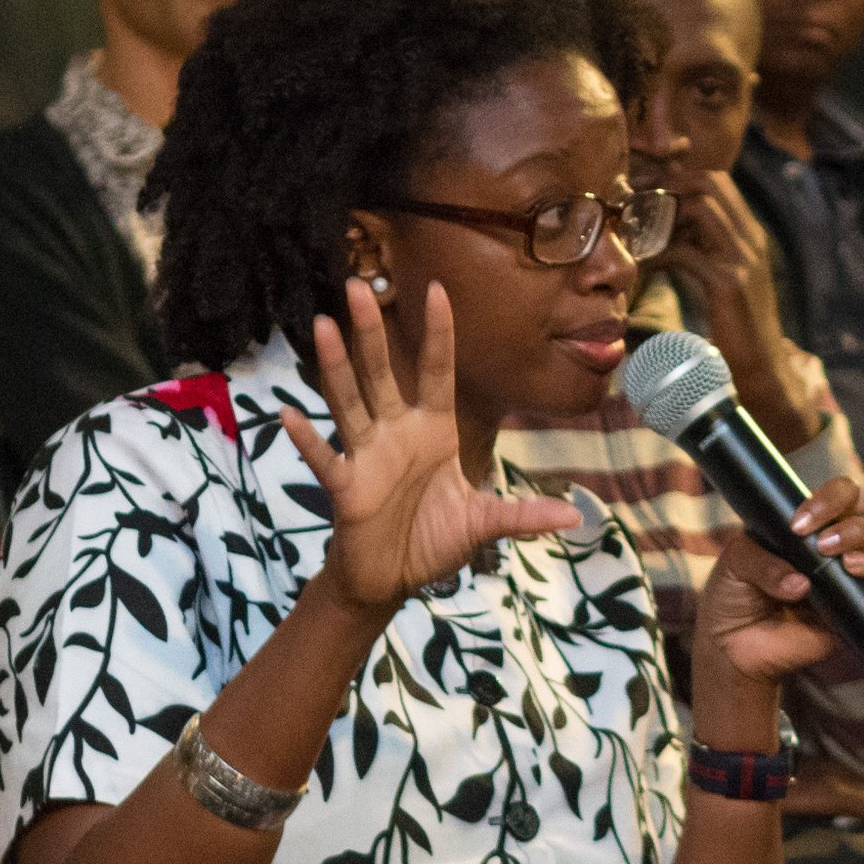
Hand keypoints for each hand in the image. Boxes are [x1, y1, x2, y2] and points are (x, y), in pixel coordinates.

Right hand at [282, 279, 581, 613]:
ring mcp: (367, 456)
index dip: (438, 333)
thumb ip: (523, 515)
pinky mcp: (345, 487)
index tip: (436, 288)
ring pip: (350, 402)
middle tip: (357, 283)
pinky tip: (288, 414)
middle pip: (382, 373)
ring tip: (322, 325)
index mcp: (433, 431)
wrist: (391, 579)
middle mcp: (397, 433)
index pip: (436, 372)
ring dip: (335, 366)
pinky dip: (308, 439)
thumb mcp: (482, 524)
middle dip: (370, 331)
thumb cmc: (431, 541)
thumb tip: (575, 515)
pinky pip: (324, 458)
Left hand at [656, 173, 818, 450]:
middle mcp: (750, 239)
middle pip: (708, 182)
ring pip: (700, 206)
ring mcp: (743, 259)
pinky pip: (686, 250)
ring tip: (634, 229)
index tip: (643, 192)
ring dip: (661, 213)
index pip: (716, 181)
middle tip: (633, 204)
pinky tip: (642, 263)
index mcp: (749, 235)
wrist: (762, 373)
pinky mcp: (729, 283)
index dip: (678, 178)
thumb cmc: (737, 330)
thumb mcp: (722, 280)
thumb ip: (703, 251)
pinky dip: (659, 251)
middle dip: (667, 186)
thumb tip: (666, 232)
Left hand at [693, 474, 863, 690]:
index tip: (800, 525)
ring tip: (848, 566)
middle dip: (860, 527)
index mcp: (819, 525)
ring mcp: (863, 581)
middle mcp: (848, 548)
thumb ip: (761, 561)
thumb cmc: (736, 594)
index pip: (847, 493)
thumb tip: (801, 583)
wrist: (734, 647)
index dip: (832, 500)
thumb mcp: (734, 564)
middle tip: (825, 546)